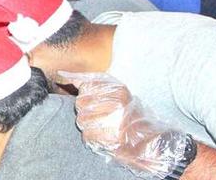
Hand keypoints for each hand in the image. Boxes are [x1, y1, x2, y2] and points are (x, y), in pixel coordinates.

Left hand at [56, 71, 195, 179]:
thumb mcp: (117, 92)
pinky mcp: (112, 139)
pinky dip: (92, 138)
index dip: (87, 96)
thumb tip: (64, 74)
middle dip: (86, 111)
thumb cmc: (131, 115)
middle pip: (80, 104)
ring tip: (103, 126)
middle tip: (100, 116)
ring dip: (88, 125)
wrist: (151, 142)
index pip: (85, 87)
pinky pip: (86, 136)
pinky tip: (104, 136)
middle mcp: (117, 103)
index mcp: (119, 90)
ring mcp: (115, 122)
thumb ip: (90, 81)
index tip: (97, 102)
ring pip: (81, 120)